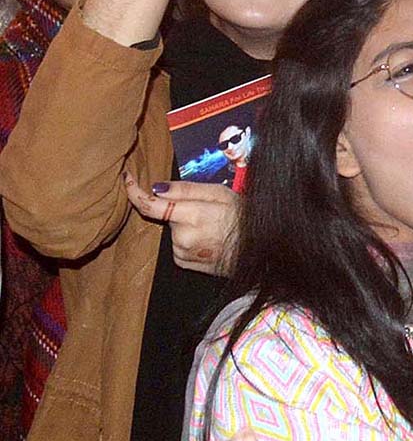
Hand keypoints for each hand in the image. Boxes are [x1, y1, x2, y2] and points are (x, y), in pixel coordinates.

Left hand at [124, 174, 238, 274]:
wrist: (256, 250)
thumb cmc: (241, 217)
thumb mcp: (219, 194)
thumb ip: (186, 190)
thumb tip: (156, 187)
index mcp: (191, 216)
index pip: (151, 205)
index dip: (134, 191)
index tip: (126, 178)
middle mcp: (181, 237)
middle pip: (165, 214)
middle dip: (178, 206)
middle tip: (205, 206)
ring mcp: (181, 253)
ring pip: (172, 228)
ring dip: (184, 222)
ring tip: (210, 223)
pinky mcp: (184, 262)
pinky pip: (176, 242)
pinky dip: (186, 236)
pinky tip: (206, 236)